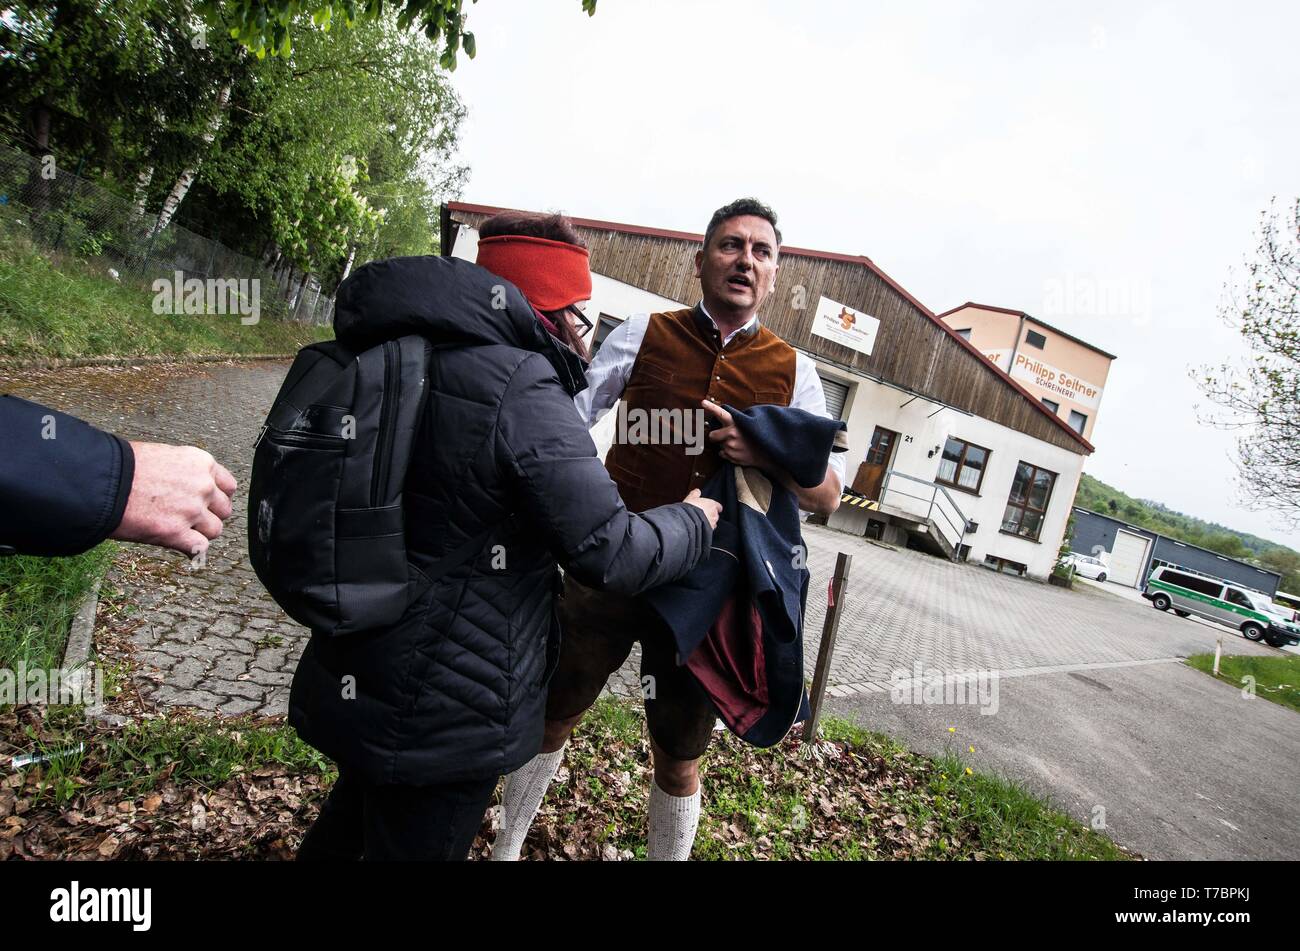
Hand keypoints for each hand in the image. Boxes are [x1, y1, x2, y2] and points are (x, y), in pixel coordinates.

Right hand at [110, 442, 237, 556]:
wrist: (100, 480)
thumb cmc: (124, 466)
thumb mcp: (165, 455)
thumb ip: (186, 472)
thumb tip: (192, 486)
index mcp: (202, 463)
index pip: (229, 486)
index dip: (217, 497)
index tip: (208, 503)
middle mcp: (203, 486)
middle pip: (224, 510)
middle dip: (209, 515)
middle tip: (191, 518)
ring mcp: (191, 510)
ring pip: (215, 530)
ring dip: (200, 532)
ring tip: (181, 530)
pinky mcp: (176, 532)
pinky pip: (200, 548)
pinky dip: (191, 549)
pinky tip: (180, 545)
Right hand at [682, 488, 720, 528]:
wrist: (688, 520)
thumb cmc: (690, 508)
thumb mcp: (691, 498)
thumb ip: (695, 494)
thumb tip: (697, 491)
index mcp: (712, 504)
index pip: (718, 506)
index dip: (716, 507)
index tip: (715, 508)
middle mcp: (714, 514)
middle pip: (716, 514)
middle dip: (711, 515)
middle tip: (704, 514)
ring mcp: (712, 522)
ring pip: (713, 522)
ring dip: (709, 522)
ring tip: (701, 522)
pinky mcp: (709, 530)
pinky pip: (710, 529)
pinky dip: (706, 528)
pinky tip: (701, 527)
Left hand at [701, 400, 769, 468]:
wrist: (767, 452)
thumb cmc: (755, 436)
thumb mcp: (747, 424)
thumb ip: (733, 423)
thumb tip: (719, 423)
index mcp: (735, 423)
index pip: (720, 413)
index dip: (711, 407)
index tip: (702, 402)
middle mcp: (731, 434)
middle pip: (712, 436)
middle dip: (716, 436)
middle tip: (726, 436)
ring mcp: (731, 446)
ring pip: (719, 446)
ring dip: (726, 444)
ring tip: (739, 444)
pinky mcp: (732, 457)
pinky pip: (723, 454)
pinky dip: (728, 453)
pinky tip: (739, 450)